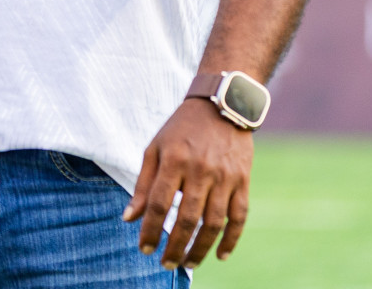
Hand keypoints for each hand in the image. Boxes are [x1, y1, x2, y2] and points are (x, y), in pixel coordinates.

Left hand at [124, 98, 252, 268]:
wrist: (221, 106)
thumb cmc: (180, 129)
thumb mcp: (155, 149)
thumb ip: (143, 185)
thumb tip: (129, 218)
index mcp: (174, 161)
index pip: (160, 204)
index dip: (150, 229)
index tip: (144, 249)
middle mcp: (200, 170)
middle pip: (187, 218)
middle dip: (175, 246)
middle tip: (166, 265)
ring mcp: (225, 177)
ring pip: (214, 223)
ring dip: (201, 248)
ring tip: (188, 264)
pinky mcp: (243, 181)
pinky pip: (239, 217)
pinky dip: (231, 239)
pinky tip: (221, 255)